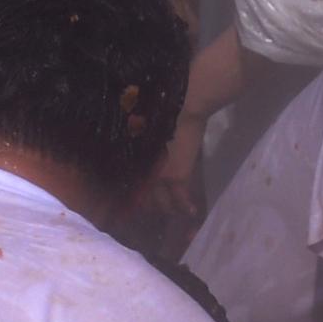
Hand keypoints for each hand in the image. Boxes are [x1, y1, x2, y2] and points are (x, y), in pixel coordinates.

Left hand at [137, 111, 205, 231]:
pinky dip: (186, 208)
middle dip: (150, 207)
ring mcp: (158, 177)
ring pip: (162, 203)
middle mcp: (142, 172)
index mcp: (132, 160)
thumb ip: (142, 146)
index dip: (135, 197)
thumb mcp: (145, 132)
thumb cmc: (162, 113)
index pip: (131, 186)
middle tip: (157, 210)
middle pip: (144, 198)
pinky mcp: (177, 178)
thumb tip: (142, 150)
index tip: (139, 202)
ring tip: (174, 213)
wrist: (180, 108)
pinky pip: (181, 200)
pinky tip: (191, 213)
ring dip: (168, 209)